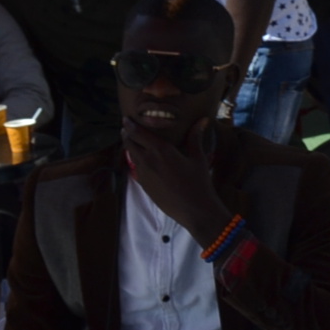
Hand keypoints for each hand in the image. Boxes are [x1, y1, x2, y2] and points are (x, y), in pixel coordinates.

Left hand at [122, 117, 230, 247]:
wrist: (193, 210)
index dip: (130, 124)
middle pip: (129, 143)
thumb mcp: (198, 158)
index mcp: (161, 150)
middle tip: (127, 128)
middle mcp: (147, 160)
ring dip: (130, 147)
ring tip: (133, 142)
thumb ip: (195, 138)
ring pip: (130, 155)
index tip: (126, 118)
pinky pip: (136, 168)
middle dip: (127, 134)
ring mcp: (143, 174)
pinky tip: (143, 160)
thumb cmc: (199, 183)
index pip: (138, 133)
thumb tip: (203, 120)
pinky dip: (136, 160)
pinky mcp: (143, 185)